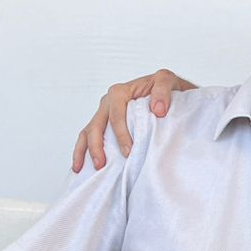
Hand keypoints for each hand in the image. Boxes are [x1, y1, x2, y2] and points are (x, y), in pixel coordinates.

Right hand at [71, 69, 194, 171]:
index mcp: (120, 92)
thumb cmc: (165, 88)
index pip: (116, 115)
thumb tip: (157, 110)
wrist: (168, 93)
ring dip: (84, 151)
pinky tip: (81, 167)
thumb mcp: (167, 81)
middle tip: (101, 165)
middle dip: (96, 146)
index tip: (128, 152)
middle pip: (96, 125)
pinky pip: (89, 137)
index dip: (120, 134)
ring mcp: (104, 114)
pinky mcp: (104, 124)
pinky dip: (82, 151)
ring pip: (88, 132)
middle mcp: (107, 102)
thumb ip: (163, 91)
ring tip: (84, 169)